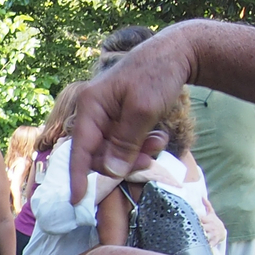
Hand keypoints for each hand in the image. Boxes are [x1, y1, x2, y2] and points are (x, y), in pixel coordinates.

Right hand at [70, 26, 195, 193]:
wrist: (177, 53)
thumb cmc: (157, 74)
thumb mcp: (143, 111)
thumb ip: (126, 143)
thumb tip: (111, 172)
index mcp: (91, 106)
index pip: (80, 149)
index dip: (78, 177)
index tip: (77, 201)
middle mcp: (93, 111)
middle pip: (98, 153)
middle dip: (122, 161)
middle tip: (150, 160)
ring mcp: (106, 115)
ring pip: (114, 149)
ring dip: (136, 153)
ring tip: (159, 143)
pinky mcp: (120, 118)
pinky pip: (124, 141)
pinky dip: (140, 144)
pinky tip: (158, 136)